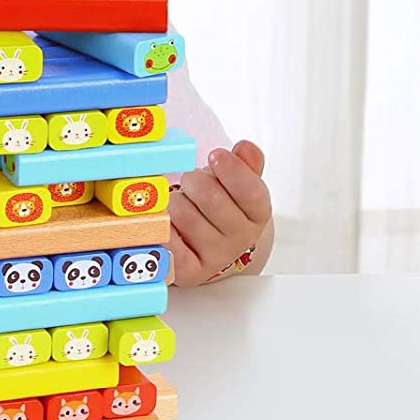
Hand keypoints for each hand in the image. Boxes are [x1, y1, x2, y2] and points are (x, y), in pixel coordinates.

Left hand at [167, 140, 271, 286]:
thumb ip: (245, 164)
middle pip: (211, 198)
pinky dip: (162, 227)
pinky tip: (167, 223)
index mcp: (257, 215)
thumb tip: (245, 149)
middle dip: (195, 181)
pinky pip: (169, 243)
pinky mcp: (188, 271)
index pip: (251, 191)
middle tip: (192, 183)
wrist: (206, 247)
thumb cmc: (220, 208)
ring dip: (175, 201)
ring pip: (183, 213)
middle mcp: (239, 240)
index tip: (216, 155)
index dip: (231, 169)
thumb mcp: (238, 184)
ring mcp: (214, 257)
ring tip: (181, 205)